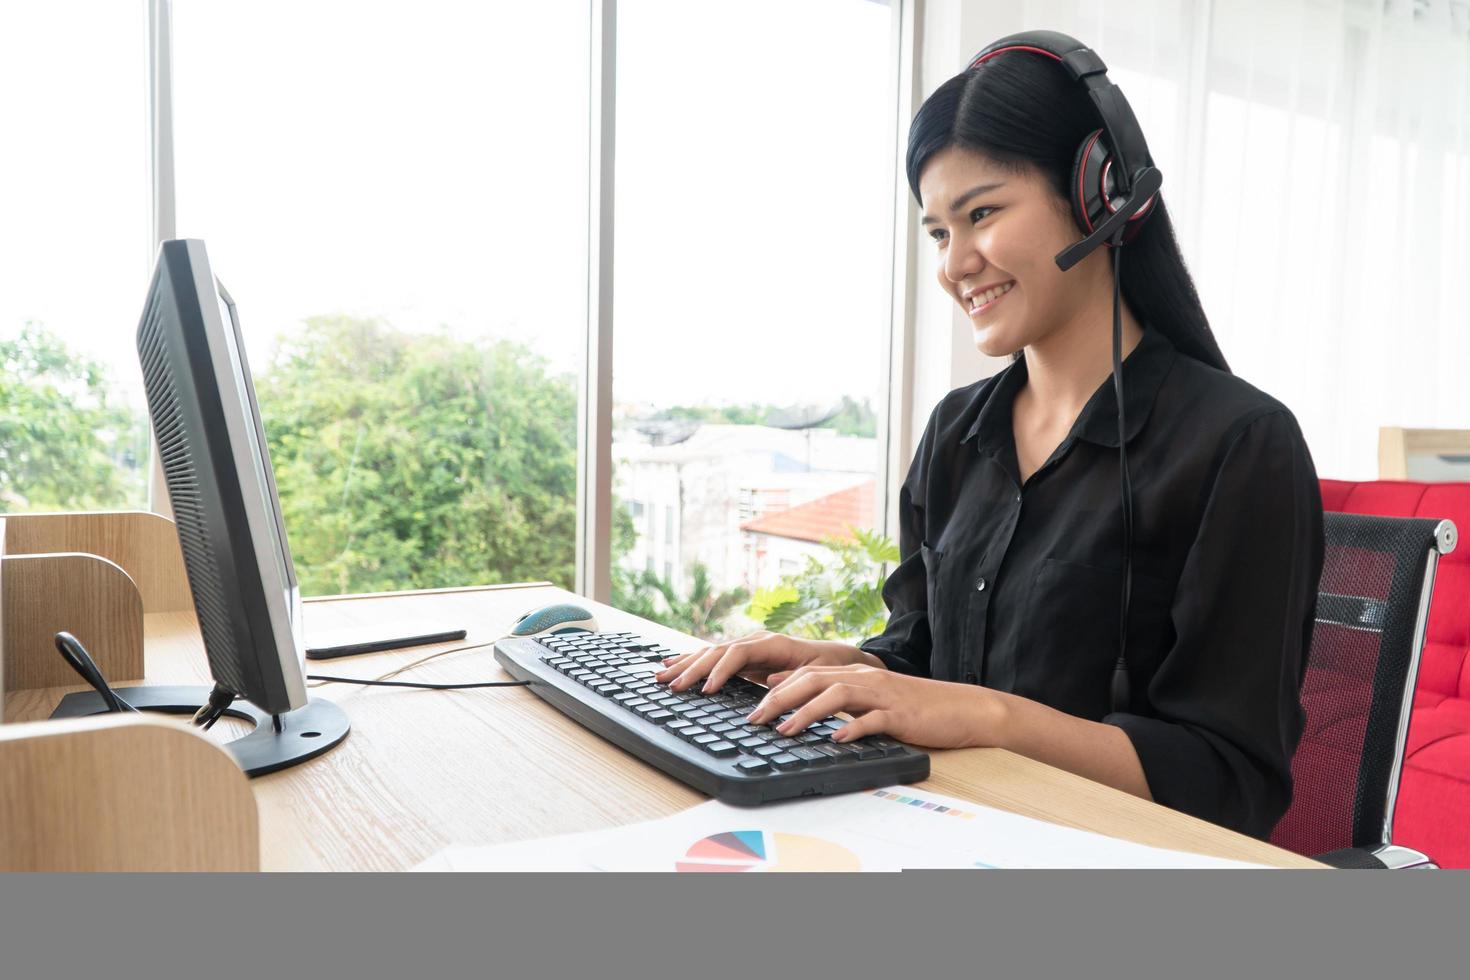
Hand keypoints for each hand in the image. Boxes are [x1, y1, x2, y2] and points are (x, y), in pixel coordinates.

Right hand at [654, 631, 875, 693]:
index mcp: (773, 643)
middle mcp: (756, 641)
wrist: (837, 658)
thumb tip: (771, 680)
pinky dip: (691, 660)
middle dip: (692, 669)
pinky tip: (672, 663)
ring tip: (660, 674)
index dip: (720, 671)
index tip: (705, 689)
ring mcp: (747, 646)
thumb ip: (795, 678)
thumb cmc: (829, 667)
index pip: (738, 654)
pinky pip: (713, 657)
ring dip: (684, 664)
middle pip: (717, 652)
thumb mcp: (819, 674)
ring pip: (710, 652)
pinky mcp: (743, 656)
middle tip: (670, 685)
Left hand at [745, 664, 1006, 749]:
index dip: (775, 688)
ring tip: (784, 730)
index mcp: (855, 675)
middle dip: (780, 698)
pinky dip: (853, 728)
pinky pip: (873, 720)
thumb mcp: (869, 698)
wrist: (961, 709)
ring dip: (807, 712)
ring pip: (837, 695)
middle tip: (755, 719)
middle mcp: (865, 679)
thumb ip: (835, 695)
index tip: (750, 707)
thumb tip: (794, 697)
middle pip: (814, 679)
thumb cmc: (913, 707)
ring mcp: (883, 696)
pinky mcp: (901, 715)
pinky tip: (837, 739)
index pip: (806, 674)